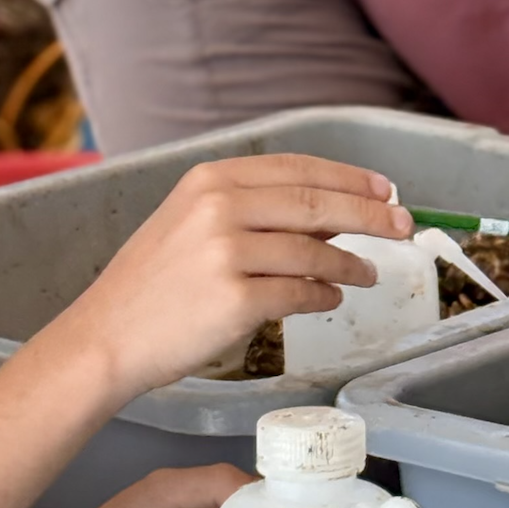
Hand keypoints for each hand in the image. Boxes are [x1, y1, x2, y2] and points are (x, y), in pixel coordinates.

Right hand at [51, 153, 409, 398]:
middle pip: (315, 203)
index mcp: (210, 180)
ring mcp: (226, 253)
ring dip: (350, 263)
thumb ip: (254, 212)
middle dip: (369, 214)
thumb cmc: (151, 285)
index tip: (384, 189)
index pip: (297, 169)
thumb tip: (330, 217)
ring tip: (368, 273)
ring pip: (313, 251)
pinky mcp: (235, 300)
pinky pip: (300, 294)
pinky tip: (331, 298)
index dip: (348, 178)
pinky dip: (324, 295)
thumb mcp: (191, 225)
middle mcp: (219, 207)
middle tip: (403, 226)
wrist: (105, 338)